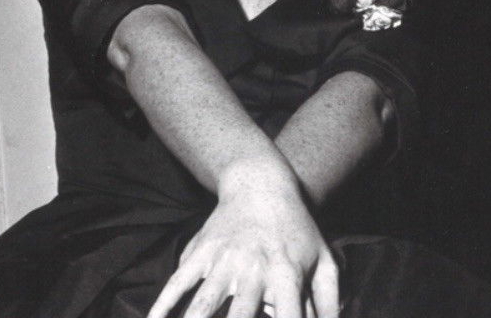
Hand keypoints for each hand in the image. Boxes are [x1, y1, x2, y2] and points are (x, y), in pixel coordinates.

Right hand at [148, 158, 339, 317]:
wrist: (262, 186)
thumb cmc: (298, 230)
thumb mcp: (324, 261)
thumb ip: (327, 302)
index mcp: (286, 274)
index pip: (288, 316)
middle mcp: (253, 269)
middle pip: (239, 316)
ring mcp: (222, 260)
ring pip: (203, 303)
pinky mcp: (200, 252)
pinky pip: (177, 283)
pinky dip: (163, 306)